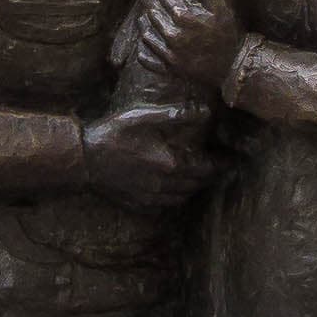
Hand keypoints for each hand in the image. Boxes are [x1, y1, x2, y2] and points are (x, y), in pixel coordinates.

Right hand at [80, 103, 218, 210]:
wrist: (84, 159)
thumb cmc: (114, 134)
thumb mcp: (144, 117)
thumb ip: (176, 115)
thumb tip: (205, 111)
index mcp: (170, 164)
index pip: (207, 168)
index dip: (222, 164)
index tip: (232, 159)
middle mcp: (164, 185)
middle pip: (197, 184)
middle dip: (210, 175)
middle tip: (218, 166)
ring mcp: (151, 197)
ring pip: (184, 197)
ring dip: (194, 186)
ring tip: (199, 176)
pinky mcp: (139, 204)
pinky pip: (167, 205)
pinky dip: (176, 196)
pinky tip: (174, 187)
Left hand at [128, 0, 246, 91]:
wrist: (234, 66)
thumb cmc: (227, 34)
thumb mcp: (219, 6)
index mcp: (185, 19)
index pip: (165, 0)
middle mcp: (174, 37)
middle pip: (154, 17)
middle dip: (153, 8)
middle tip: (152, 3)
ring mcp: (171, 55)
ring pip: (148, 37)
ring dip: (145, 27)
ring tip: (145, 20)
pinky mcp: (171, 70)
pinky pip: (149, 62)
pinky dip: (144, 54)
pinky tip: (144, 47)